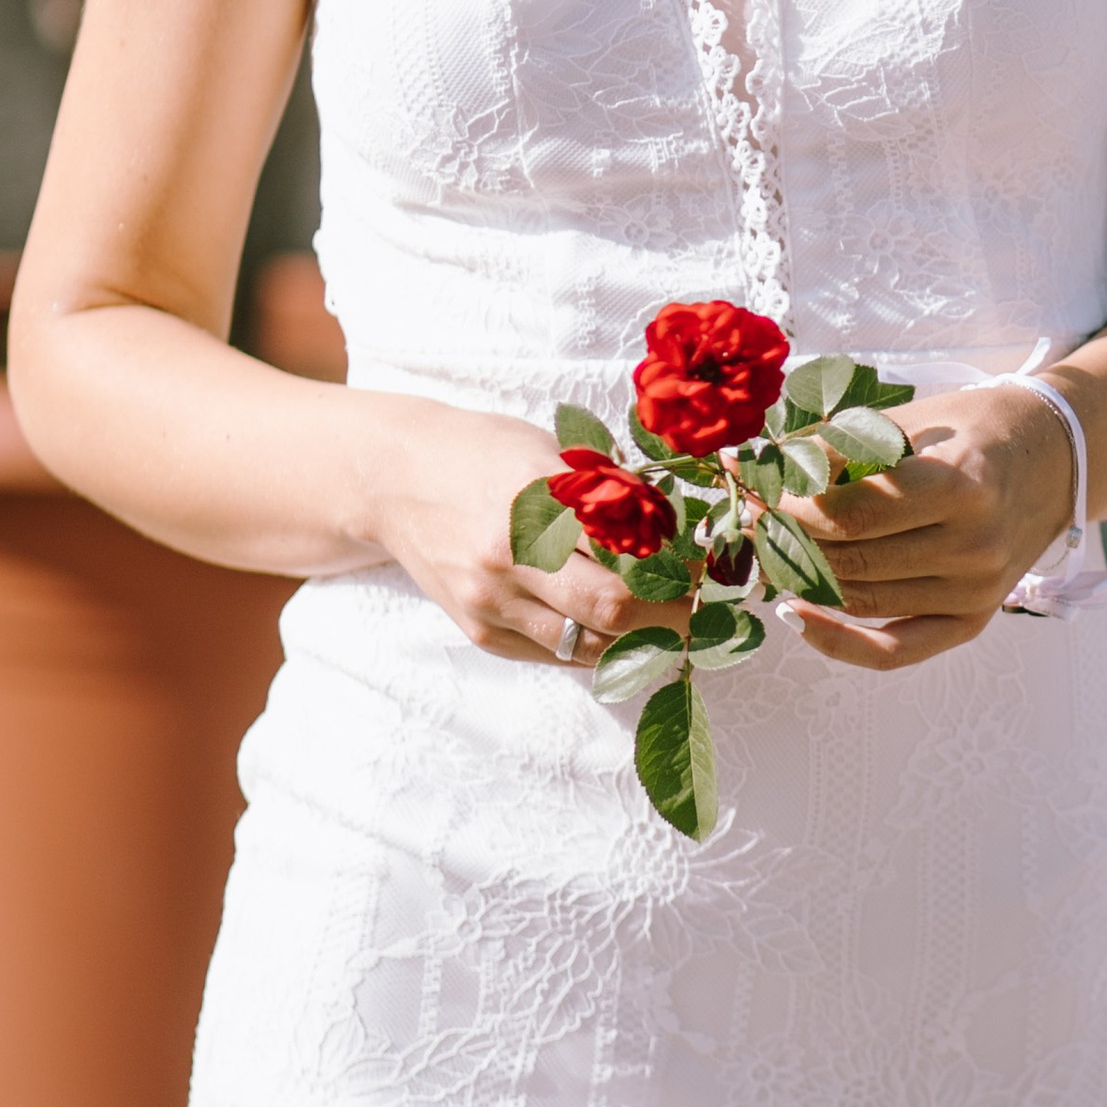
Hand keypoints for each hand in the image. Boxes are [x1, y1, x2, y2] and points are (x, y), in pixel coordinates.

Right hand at [363, 397, 690, 669]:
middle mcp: (511, 560)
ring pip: (589, 645)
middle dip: (673, 615)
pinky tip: (623, 629)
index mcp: (537, 503)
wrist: (394, 479)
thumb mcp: (550, 453)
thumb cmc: (483, 452)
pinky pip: (555, 653)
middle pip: (614, 610)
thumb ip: (608, 494)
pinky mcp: (480, 632)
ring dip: (641, 640)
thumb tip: (680, 531)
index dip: (681, 569)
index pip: (630, 554)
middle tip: (707, 608)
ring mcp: (492, 604)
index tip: (712, 569)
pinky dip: (596, 645)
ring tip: (676, 624)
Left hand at [771, 382, 1080, 673]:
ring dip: (799, 577)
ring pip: (859, 600)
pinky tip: (794, 616)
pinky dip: (836, 642)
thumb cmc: (974, 427)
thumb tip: (755, 463)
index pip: (852, 512)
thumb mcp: (912, 420)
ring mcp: (976, 590)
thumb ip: (839, 447)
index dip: (790, 503)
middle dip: (784, 537)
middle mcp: (974, 546)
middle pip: (849, 559)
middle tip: (746, 515)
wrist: (1056, 458)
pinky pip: (893, 649)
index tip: (753, 485)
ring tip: (763, 547)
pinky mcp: (972, 619)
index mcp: (961, 484)